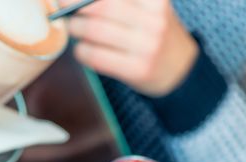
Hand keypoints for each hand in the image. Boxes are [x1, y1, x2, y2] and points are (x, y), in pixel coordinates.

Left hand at [58, 0, 197, 95]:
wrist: (181, 71)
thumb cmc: (155, 35)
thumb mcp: (148, 9)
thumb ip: (120, 2)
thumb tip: (75, 1)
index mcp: (154, 0)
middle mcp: (154, 20)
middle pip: (99, 7)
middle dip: (73, 7)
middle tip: (64, 9)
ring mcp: (147, 46)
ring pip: (94, 31)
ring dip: (75, 29)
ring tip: (74, 29)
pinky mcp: (138, 70)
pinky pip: (96, 56)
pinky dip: (81, 51)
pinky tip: (82, 50)